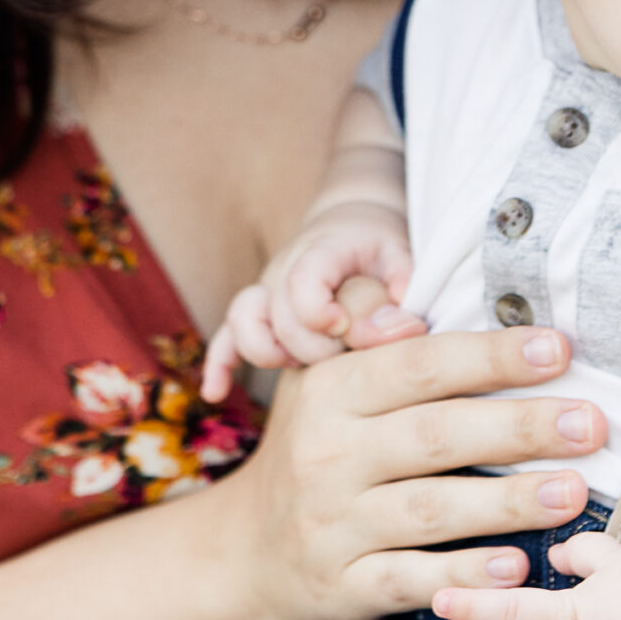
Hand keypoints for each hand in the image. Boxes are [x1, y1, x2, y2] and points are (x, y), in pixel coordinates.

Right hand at [201, 215, 421, 402]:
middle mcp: (285, 269)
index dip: (320, 312)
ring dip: (271, 354)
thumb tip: (404, 329)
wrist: (351, 226)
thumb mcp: (399, 255)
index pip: (302, 282)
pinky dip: (219, 364)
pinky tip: (216, 393)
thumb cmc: (379, 247)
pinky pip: (226, 337)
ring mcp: (265, 291)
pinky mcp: (255, 312)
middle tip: (345, 353)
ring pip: (245, 326)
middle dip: (313, 349)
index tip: (345, 328)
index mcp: (322, 251)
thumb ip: (402, 287)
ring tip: (302, 365)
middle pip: (279, 319)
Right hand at [218, 325, 608, 619]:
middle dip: (519, 427)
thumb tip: (422, 304)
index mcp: (332, 391)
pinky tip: (517, 565)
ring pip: (431, 510)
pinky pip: (411, 579)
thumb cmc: (319, 450)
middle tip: (591, 423)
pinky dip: (464, 574)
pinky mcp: (345, 586)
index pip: (420, 366)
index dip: (491, 357)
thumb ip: (372, 334)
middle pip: (436, 435)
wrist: (250, 555)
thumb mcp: (326, 382)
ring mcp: (334, 525)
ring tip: (574, 492)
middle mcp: (327, 455)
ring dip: (508, 502)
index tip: (559, 350)